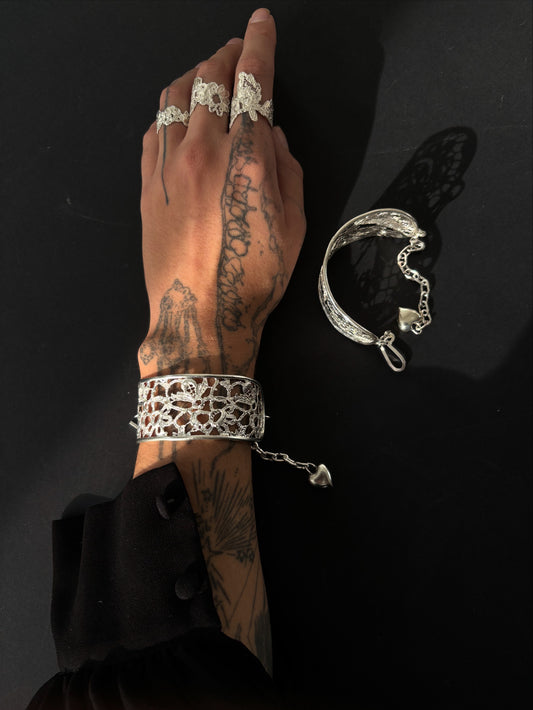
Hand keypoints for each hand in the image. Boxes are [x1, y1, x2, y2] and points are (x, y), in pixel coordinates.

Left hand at [138, 8, 305, 378]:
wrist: (200, 316)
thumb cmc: (253, 279)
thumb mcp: (295, 227)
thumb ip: (288, 171)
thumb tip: (274, 137)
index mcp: (248, 160)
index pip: (251, 82)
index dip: (258, 45)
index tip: (260, 23)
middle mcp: (204, 152)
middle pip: (209, 78)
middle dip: (226, 55)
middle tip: (236, 51)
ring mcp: (169, 166)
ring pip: (176, 95)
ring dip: (195, 75)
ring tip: (208, 76)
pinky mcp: (148, 185)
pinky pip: (154, 128)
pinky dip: (170, 110)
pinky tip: (180, 116)